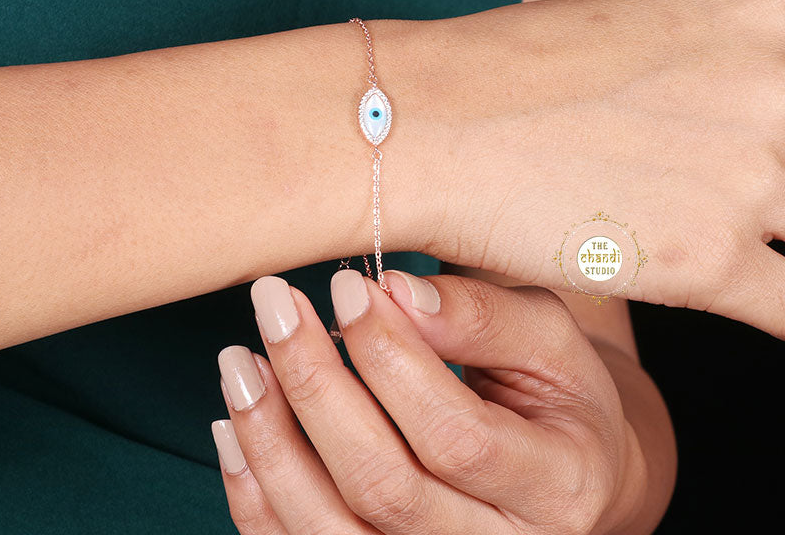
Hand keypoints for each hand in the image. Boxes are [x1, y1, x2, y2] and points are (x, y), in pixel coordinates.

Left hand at [211, 270, 655, 533]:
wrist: (564, 470)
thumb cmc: (556, 394)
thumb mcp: (546, 339)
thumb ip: (481, 315)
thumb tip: (395, 289)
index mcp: (556, 485)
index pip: (454, 434)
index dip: (390, 357)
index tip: (346, 288)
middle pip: (383, 485)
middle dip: (316, 386)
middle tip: (276, 306)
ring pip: (331, 531)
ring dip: (272, 441)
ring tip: (241, 361)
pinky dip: (255, 493)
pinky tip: (234, 425)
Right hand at [421, 0, 784, 336]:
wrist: (418, 121)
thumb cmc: (500, 74)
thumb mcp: (631, 40)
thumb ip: (704, 76)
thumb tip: (715, 121)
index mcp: (760, 15)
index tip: (771, 158)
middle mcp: (772, 85)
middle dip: (782, 194)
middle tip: (740, 204)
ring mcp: (748, 174)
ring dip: (776, 247)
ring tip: (719, 248)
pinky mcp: (708, 257)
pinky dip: (783, 315)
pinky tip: (754, 307)